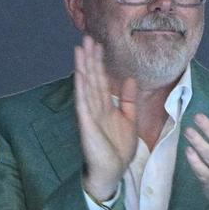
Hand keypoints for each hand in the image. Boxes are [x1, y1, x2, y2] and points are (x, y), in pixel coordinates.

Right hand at [71, 36, 138, 203]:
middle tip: (87, 37)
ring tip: (80, 48)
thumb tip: (129, 79)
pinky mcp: (86, 124)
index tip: (99, 44)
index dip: (100, 62)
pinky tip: (79, 73)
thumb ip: (128, 100)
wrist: (113, 171)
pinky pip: (83, 102)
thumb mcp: (129, 119)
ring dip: (83, 67)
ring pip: (86, 85)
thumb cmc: (118, 148)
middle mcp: (95, 107)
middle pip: (92, 77)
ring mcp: (89, 114)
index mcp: (105, 106)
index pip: (101, 79)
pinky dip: (81, 87)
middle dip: (90, 58)